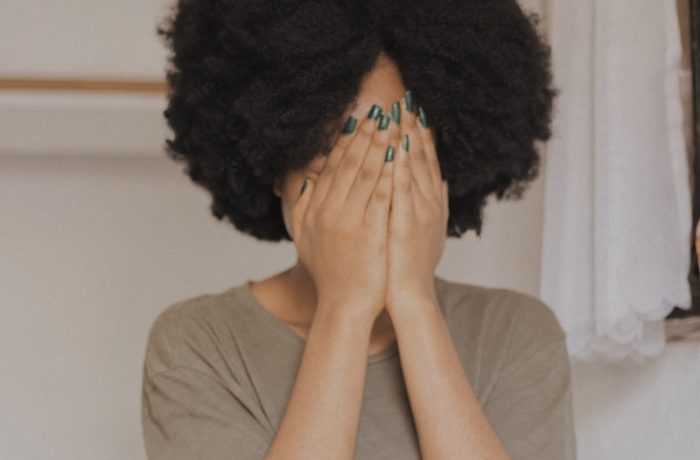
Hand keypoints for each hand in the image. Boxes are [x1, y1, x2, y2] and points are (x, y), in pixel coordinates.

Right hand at [292, 109, 400, 320]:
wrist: (344, 305)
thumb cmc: (329, 273)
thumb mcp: (306, 237)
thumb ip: (303, 206)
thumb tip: (307, 178)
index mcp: (316, 209)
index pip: (332, 166)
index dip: (347, 141)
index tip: (359, 120)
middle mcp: (329, 210)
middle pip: (349, 163)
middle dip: (366, 134)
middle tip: (380, 112)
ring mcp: (349, 220)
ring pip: (365, 173)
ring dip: (380, 145)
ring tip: (392, 124)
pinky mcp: (369, 232)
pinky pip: (380, 195)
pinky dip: (389, 173)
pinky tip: (400, 155)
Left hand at [385, 96, 448, 311]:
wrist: (407, 295)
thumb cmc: (409, 265)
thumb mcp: (424, 230)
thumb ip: (432, 204)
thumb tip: (440, 181)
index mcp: (430, 202)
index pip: (425, 161)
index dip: (420, 135)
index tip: (412, 111)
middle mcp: (429, 203)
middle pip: (421, 158)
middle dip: (413, 128)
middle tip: (406, 101)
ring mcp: (420, 212)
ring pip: (414, 168)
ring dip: (407, 139)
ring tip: (400, 113)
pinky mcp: (407, 224)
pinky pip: (403, 190)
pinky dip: (401, 167)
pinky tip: (396, 147)